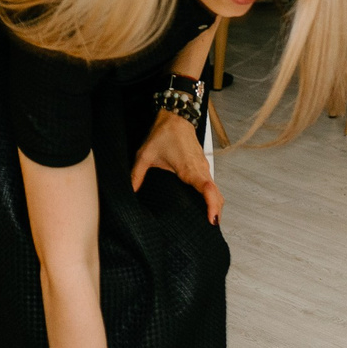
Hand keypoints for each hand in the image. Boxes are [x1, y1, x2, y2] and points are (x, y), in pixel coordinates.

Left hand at [132, 109, 222, 223]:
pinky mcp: (202, 166)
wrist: (176, 117)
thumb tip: (130, 193)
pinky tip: (204, 205)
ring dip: (215, 205)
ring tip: (208, 222)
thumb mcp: (145, 155)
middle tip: (209, 230)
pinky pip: (211, 184)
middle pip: (216, 195)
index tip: (212, 220)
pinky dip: (212, 196)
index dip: (212, 205)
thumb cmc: (163, 134)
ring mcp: (203, 167)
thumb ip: (136, 175)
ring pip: (215, 190)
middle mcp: (201, 169)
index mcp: (189, 169)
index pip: (208, 189)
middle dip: (216, 213)